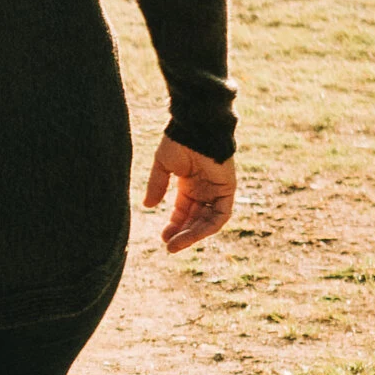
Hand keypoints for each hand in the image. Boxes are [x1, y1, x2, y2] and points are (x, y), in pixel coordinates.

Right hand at [144, 134, 237, 254]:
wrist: (196, 127)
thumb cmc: (180, 141)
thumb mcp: (163, 166)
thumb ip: (157, 186)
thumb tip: (147, 206)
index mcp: (190, 183)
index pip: (184, 211)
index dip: (174, 225)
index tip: (163, 238)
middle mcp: (204, 189)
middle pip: (196, 219)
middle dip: (183, 234)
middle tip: (169, 246)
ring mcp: (217, 189)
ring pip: (208, 220)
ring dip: (193, 234)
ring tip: (176, 245)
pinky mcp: (227, 188)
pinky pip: (221, 214)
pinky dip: (208, 227)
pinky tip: (192, 234)